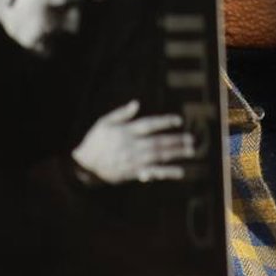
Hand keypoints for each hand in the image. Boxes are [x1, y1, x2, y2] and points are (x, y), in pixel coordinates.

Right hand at [70, 100, 195, 184]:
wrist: (84, 165)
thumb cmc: (94, 141)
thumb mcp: (104, 122)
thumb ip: (121, 113)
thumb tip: (136, 103)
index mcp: (126, 131)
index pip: (149, 124)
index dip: (165, 122)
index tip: (179, 120)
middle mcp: (132, 145)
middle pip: (158, 142)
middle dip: (176, 140)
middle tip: (191, 139)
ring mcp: (133, 160)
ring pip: (158, 156)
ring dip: (176, 153)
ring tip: (190, 151)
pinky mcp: (133, 172)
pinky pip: (153, 172)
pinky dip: (167, 172)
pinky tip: (179, 171)